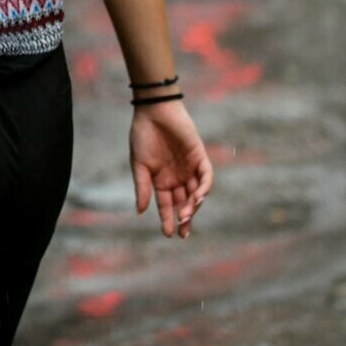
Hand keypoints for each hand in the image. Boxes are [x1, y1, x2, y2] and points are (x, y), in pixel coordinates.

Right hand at [130, 100, 212, 238]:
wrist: (154, 111)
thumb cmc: (143, 136)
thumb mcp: (139, 164)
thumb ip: (142, 187)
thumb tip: (141, 212)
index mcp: (161, 180)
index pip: (167, 205)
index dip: (167, 219)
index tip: (168, 234)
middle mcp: (177, 177)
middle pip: (184, 203)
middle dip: (184, 218)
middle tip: (182, 231)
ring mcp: (189, 168)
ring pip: (196, 193)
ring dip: (193, 206)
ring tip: (186, 216)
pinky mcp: (199, 157)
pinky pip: (205, 177)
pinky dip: (203, 189)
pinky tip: (197, 198)